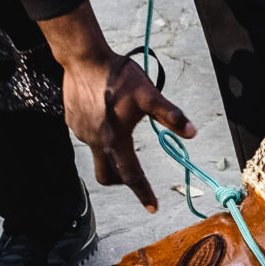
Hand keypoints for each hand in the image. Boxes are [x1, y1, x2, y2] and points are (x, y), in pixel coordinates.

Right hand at [38, 2, 182, 209]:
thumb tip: (191, 132)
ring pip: (99, 153)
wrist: (83, 58)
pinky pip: (88, 136)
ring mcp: (81, 133)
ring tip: (120, 126)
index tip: (153, 208)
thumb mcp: (149, 95)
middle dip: (122, 180)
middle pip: (108, 175)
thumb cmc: (119, 76)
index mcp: (116, 140)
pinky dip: (99, 134)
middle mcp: (97, 142)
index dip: (144, 193)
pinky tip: (104, 114)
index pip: (132, 175)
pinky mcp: (72, 122)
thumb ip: (170, 115)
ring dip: (112, 152)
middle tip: (135, 175)